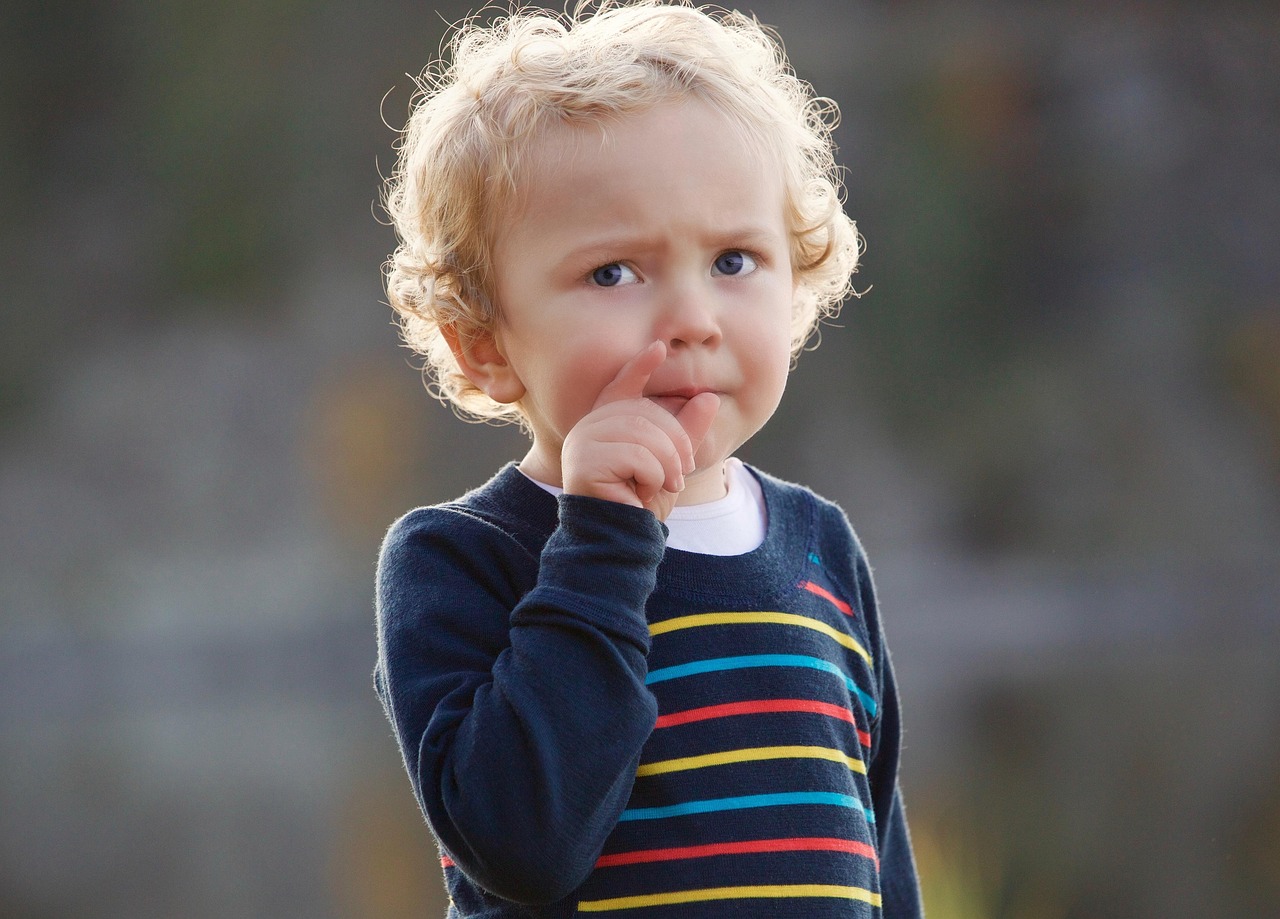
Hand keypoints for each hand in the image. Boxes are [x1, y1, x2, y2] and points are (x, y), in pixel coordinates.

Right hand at [561, 342, 719, 520]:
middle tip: (680, 473)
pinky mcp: (584, 462)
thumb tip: (708, 398)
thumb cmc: (641, 505)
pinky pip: (636, 455)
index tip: (658, 347)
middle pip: (644, 412)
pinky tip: (642, 493)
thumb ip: (685, 432)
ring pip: (643, 433)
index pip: (621, 386)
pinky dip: (652, 476)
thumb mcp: (671, 464)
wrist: (623, 540)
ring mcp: (582, 443)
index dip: (639, 366)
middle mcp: (588, 428)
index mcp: (605, 425)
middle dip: (675, 442)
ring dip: (666, 463)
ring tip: (665, 485)